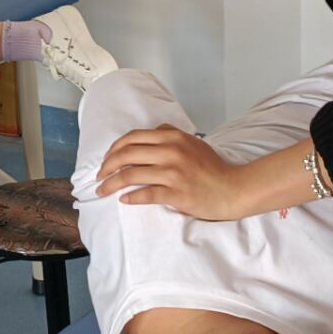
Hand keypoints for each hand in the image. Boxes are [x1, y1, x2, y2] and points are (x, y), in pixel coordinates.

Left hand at [96, 125, 246, 220]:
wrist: (233, 189)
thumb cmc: (213, 168)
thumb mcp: (192, 142)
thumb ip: (171, 134)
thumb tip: (152, 132)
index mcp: (172, 137)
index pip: (133, 138)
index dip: (114, 149)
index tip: (106, 160)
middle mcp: (170, 151)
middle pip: (126, 155)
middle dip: (107, 166)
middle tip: (99, 176)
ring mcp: (173, 172)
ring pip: (131, 175)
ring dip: (111, 184)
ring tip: (102, 191)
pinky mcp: (176, 193)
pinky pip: (145, 194)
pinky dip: (131, 197)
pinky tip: (124, 200)